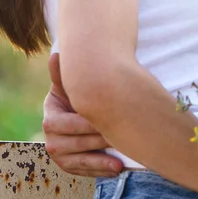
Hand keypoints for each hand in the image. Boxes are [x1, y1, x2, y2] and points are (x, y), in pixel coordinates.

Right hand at [42, 52, 123, 176]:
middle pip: (71, 144)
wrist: (82, 111)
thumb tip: (56, 54)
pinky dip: (100, 170)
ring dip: (99, 160)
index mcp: (50, 117)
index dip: (81, 124)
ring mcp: (61, 155)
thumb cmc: (78, 95)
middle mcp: (52, 139)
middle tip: (116, 136)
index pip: (61, 124)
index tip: (102, 120)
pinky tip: (116, 168)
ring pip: (78, 161)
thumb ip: (64, 74)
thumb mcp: (71, 85)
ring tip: (118, 159)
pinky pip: (84, 171)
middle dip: (94, 140)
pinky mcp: (72, 165)